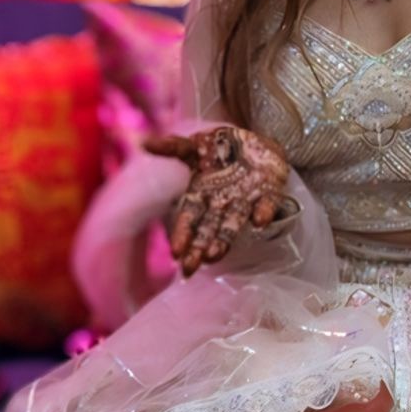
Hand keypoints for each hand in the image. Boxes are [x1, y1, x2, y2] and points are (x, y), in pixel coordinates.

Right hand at [147, 126, 295, 274]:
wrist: (255, 142)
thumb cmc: (219, 148)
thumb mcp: (193, 145)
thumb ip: (171, 147)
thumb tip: (142, 144)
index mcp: (200, 195)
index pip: (189, 219)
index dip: (182, 234)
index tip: (175, 252)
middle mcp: (221, 204)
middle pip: (208, 230)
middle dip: (199, 249)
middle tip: (190, 269)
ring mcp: (244, 201)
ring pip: (233, 225)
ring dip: (224, 240)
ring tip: (215, 254)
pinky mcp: (268, 193)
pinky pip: (267, 204)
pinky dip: (264, 211)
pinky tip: (259, 221)